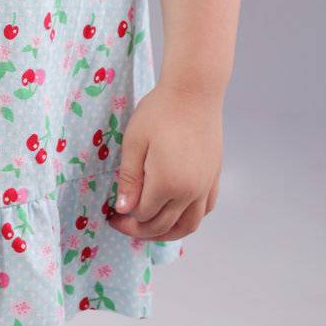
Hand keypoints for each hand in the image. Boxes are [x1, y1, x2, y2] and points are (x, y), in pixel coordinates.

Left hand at [109, 85, 222, 242]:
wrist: (194, 91)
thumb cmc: (159, 112)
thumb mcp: (134, 142)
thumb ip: (129, 179)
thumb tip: (123, 209)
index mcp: (167, 184)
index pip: (143, 215)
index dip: (125, 219)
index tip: (111, 214)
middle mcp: (190, 192)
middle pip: (164, 225)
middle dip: (141, 229)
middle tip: (123, 222)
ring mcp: (205, 186)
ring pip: (188, 225)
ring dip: (168, 234)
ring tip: (149, 229)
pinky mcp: (214, 176)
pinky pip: (205, 210)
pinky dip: (189, 219)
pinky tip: (177, 214)